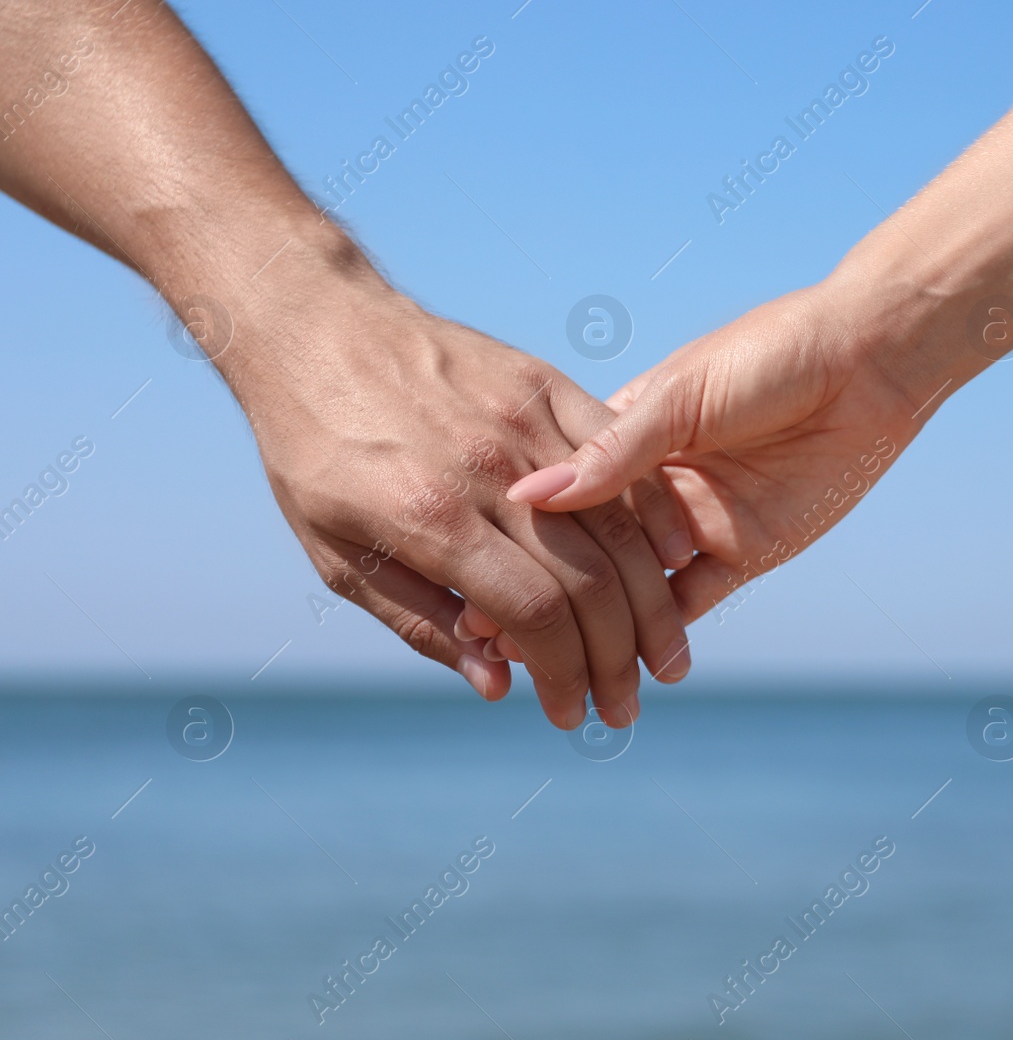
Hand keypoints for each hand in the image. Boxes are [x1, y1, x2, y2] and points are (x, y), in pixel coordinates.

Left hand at [223, 268, 691, 728]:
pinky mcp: (546, 384)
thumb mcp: (337, 554)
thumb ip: (421, 622)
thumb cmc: (313, 451)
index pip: (534, 616)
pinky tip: (672, 564)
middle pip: (590, 582)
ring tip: (663, 658)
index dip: (564, 676)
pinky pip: (621, 458)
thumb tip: (497, 684)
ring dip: (650, 605)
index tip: (570, 713)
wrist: (313, 326)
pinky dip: (655, 517)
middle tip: (627, 707)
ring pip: (618, 526)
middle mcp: (487, 470)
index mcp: (430, 517)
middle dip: (617, 660)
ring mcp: (523, 421)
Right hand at [501, 282, 927, 622]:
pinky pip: (690, 605)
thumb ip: (612, 451)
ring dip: (590, 626)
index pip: (557, 497)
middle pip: (583, 553)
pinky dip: (658, 637)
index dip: (515, 536)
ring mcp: (695, 523)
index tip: (463, 570)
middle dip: (539, 594)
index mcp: (625, 434)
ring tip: (536, 664)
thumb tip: (527, 494)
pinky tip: (619, 667)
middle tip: (485, 637)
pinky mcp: (742, 553)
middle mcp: (653, 487)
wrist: (866, 362)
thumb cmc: (772, 355)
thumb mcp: (683, 396)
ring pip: (630, 588)